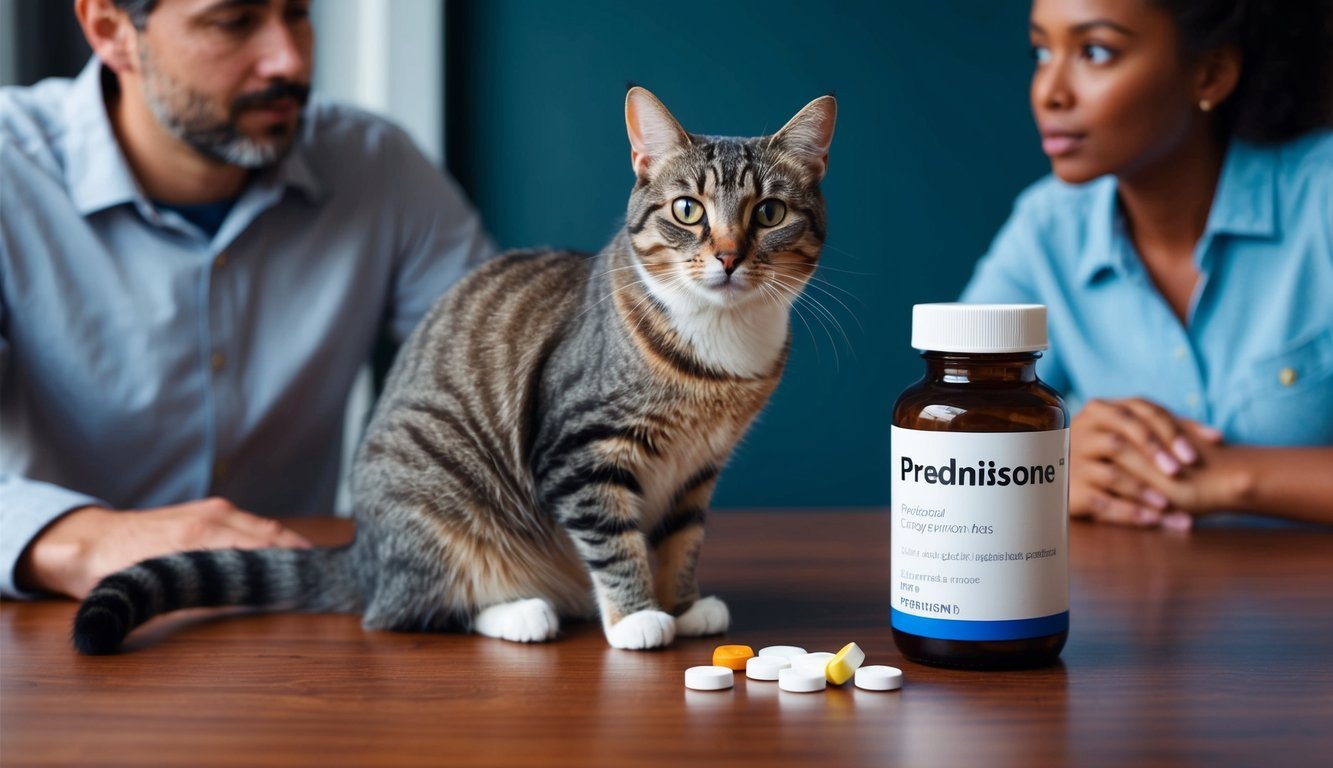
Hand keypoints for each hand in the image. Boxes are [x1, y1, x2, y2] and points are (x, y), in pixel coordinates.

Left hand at [16, 498, 312, 598]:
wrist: (86, 540)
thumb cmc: (111, 571)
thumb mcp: (149, 592)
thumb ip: (196, 599)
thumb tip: (240, 609)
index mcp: (198, 536)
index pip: (261, 547)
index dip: (291, 564)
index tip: (316, 581)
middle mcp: (212, 516)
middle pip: (271, 535)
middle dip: (302, 555)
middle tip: (330, 578)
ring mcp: (212, 510)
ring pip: (265, 528)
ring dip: (290, 547)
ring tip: (316, 569)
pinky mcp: (210, 511)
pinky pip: (251, 524)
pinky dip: (272, 539)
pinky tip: (285, 555)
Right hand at [1068, 397, 1222, 527]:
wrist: (1063, 473)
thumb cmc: (1110, 452)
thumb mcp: (1130, 434)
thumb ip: (1170, 430)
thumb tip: (1217, 437)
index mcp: (1103, 411)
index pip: (1140, 411)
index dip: (1170, 431)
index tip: (1194, 456)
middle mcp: (1084, 430)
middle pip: (1122, 436)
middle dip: (1154, 454)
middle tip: (1179, 472)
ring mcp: (1074, 460)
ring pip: (1112, 472)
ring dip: (1143, 489)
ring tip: (1167, 504)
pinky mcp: (1070, 489)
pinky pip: (1101, 501)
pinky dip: (1129, 511)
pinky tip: (1152, 520)